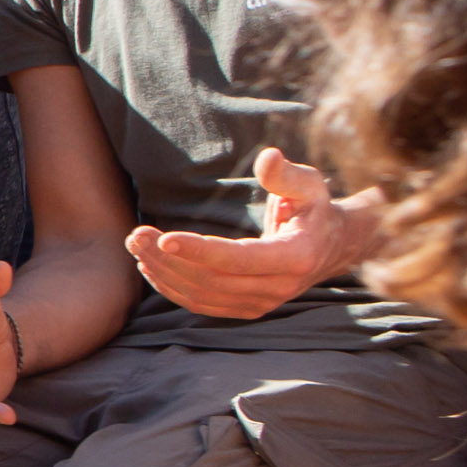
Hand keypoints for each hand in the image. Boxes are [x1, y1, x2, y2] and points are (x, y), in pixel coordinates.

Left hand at [127, 150, 367, 320]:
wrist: (331, 245)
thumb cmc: (314, 208)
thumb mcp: (309, 185)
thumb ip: (285, 174)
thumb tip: (267, 157)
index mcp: (296, 257)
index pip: (239, 259)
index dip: (199, 251)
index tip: (163, 237)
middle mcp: (279, 287)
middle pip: (212, 280)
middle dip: (168, 259)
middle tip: (136, 235)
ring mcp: (262, 303)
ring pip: (202, 295)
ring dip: (163, 273)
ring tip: (136, 245)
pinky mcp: (246, 309)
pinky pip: (202, 304)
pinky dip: (172, 287)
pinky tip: (150, 266)